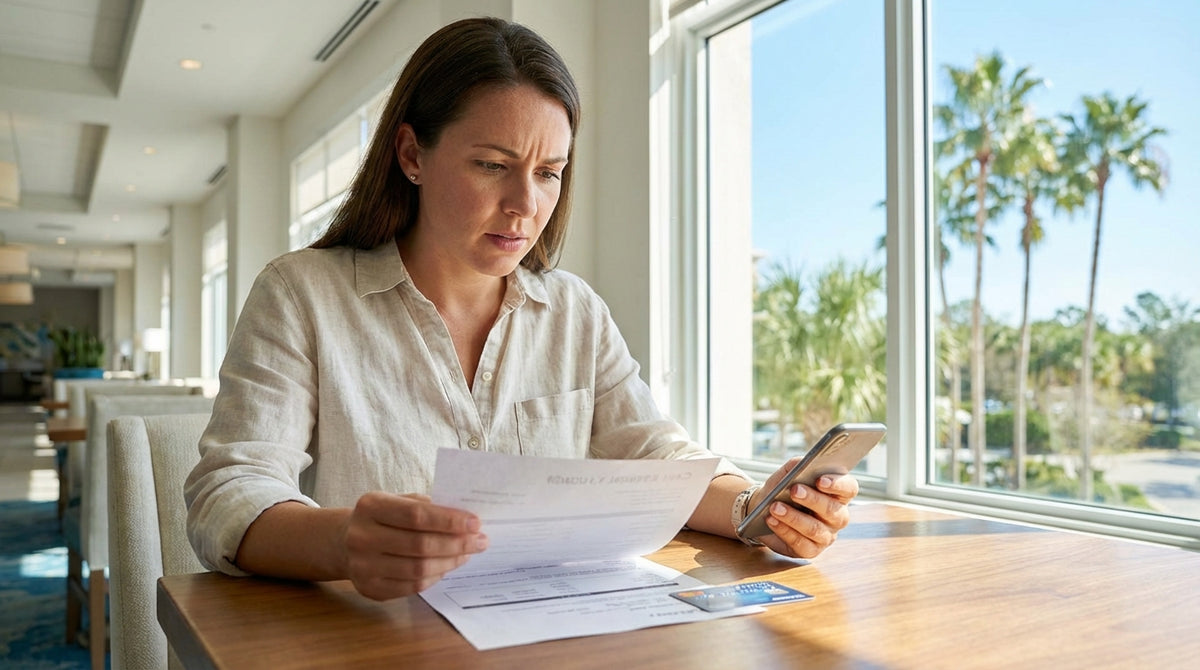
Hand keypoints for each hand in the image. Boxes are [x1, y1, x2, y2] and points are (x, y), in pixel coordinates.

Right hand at [341, 491, 487, 599]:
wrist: (343, 541)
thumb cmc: (383, 517)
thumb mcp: (398, 501)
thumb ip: (428, 507)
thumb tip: (467, 521)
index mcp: (370, 506)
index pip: (416, 516)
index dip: (449, 521)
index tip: (476, 523)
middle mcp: (361, 537)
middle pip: (420, 545)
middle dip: (457, 543)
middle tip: (480, 541)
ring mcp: (363, 566)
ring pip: (418, 569)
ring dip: (450, 562)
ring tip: (467, 553)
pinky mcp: (369, 588)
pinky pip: (412, 586)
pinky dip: (435, 576)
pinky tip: (448, 566)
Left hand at [748, 458, 858, 557]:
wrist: (764, 508)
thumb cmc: (783, 488)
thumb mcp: (788, 473)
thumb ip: (797, 465)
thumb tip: (801, 464)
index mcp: (838, 494)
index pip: (849, 488)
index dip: (838, 484)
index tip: (820, 480)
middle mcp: (837, 517)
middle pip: (832, 510)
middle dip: (812, 500)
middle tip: (794, 490)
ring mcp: (826, 536)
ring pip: (815, 529)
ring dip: (793, 517)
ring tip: (775, 507)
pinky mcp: (811, 550)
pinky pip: (800, 543)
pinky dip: (784, 531)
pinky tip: (772, 521)